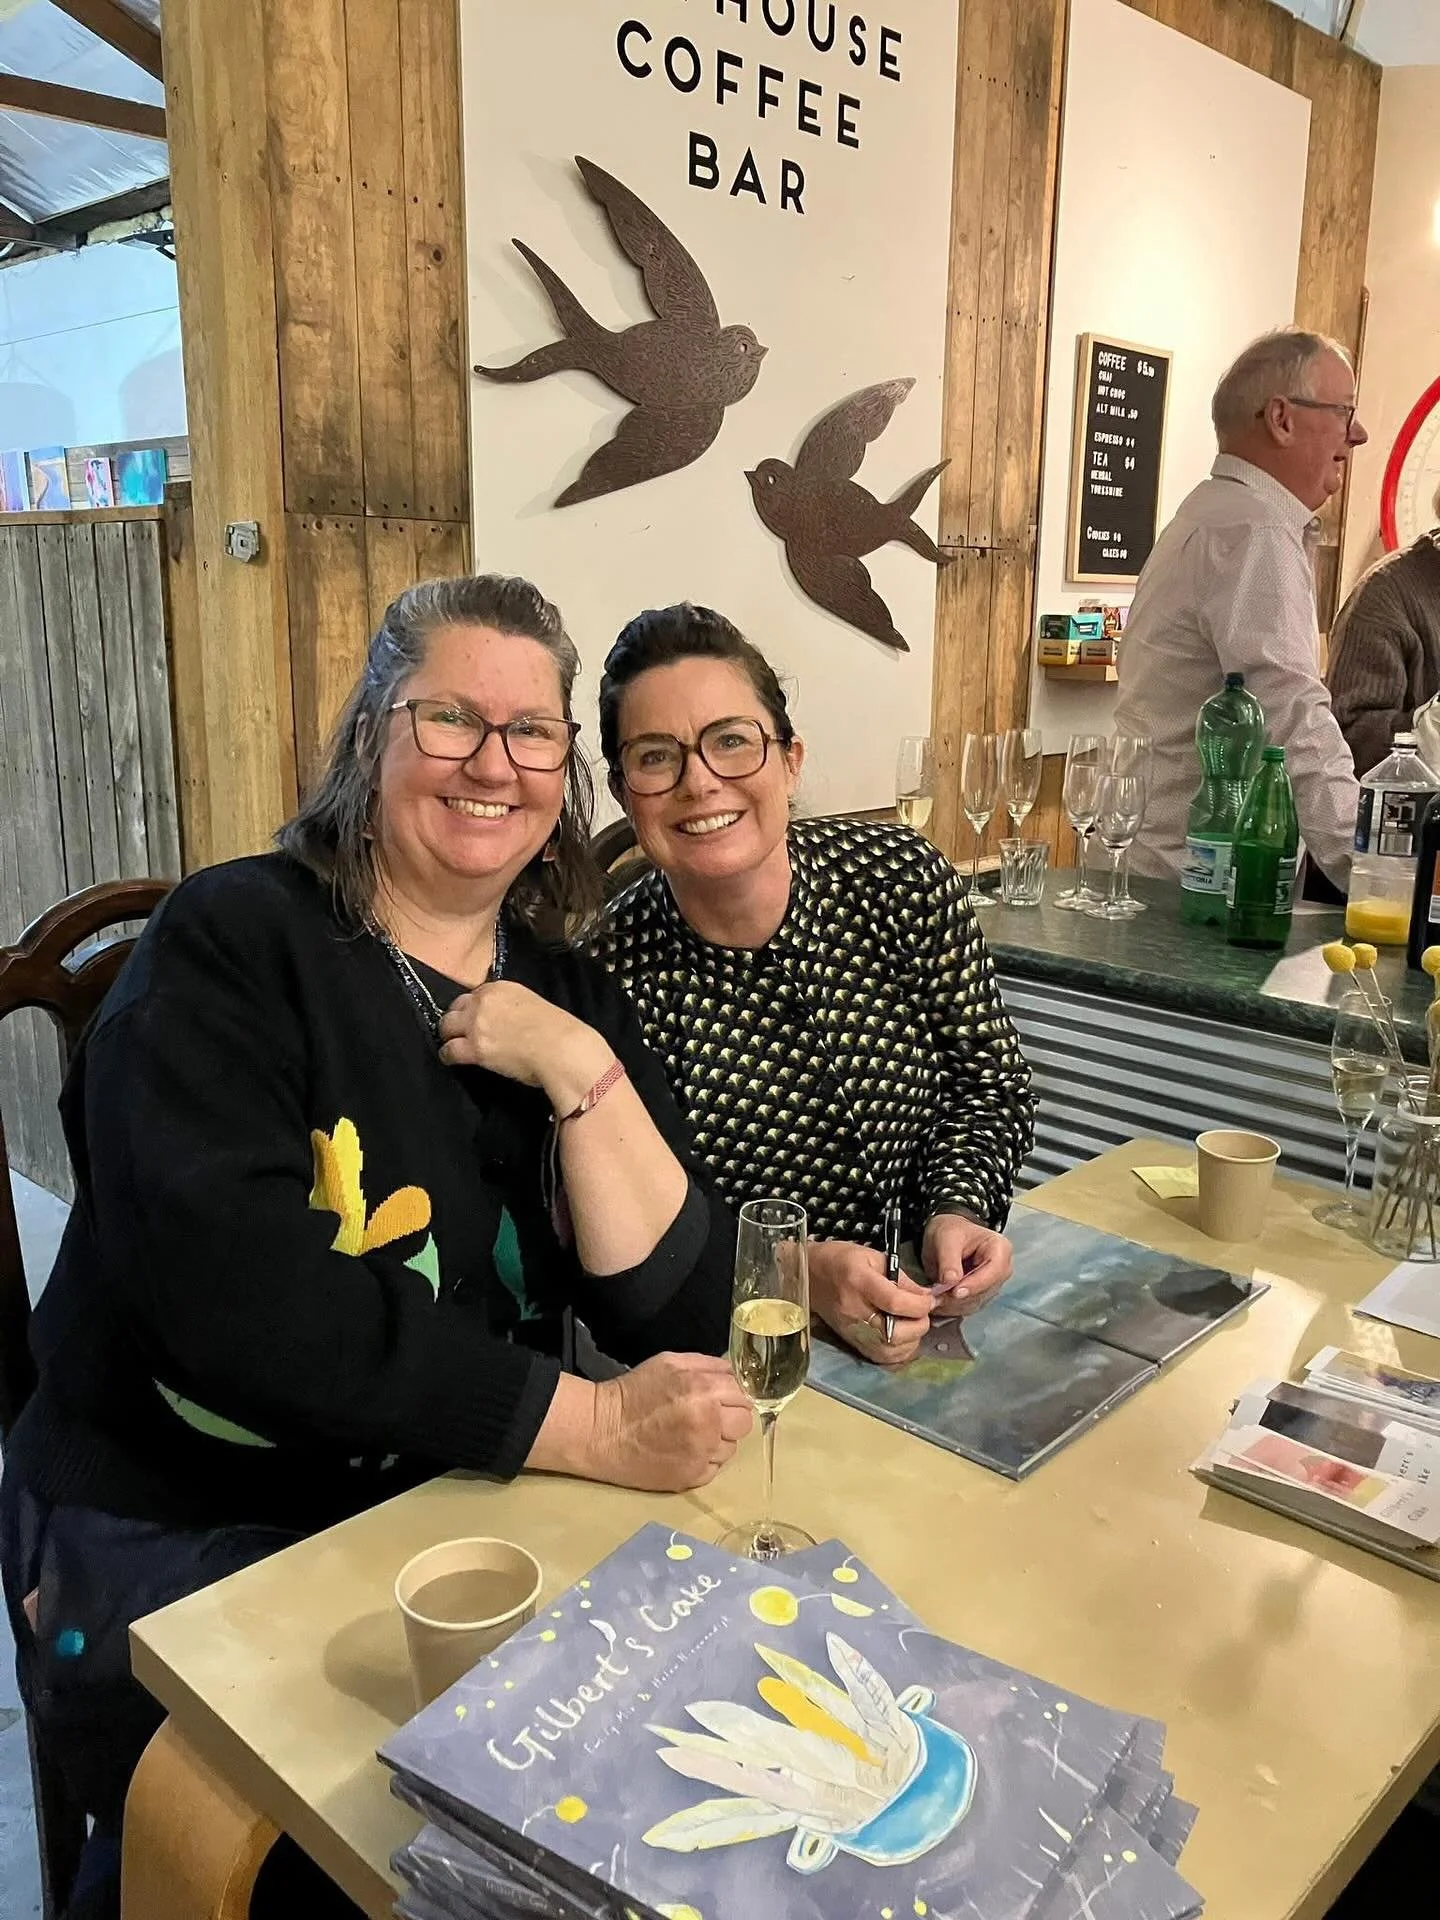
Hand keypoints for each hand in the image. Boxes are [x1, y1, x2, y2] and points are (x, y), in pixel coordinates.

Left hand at [437, 982, 610, 1108]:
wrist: (562, 1049)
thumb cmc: (559, 1031)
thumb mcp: (534, 1005)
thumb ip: (515, 1007)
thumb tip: (509, 1022)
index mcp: (502, 987)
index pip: (476, 994)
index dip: (473, 1008)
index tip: (475, 1017)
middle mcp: (484, 1001)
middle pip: (456, 1007)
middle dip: (456, 1018)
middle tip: (459, 1030)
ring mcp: (477, 1025)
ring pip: (447, 1026)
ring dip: (449, 1034)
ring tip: (451, 1043)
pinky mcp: (475, 1049)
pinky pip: (449, 1050)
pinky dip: (447, 1055)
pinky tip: (450, 1059)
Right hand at [589, 1352, 753, 1491]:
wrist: (603, 1431)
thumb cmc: (636, 1392)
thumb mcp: (671, 1363)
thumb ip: (709, 1366)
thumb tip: (736, 1375)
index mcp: (703, 1390)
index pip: (743, 1394)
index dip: (731, 1395)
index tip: (718, 1397)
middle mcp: (708, 1423)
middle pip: (744, 1422)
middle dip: (729, 1417)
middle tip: (708, 1416)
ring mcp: (702, 1454)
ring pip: (732, 1447)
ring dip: (718, 1440)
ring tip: (691, 1434)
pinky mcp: (693, 1477)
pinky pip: (715, 1467)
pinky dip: (704, 1459)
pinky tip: (683, 1450)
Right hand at [808, 1239, 931, 1368]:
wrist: (811, 1275)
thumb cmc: (841, 1260)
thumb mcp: (873, 1256)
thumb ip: (902, 1277)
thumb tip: (926, 1296)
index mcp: (860, 1282)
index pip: (895, 1302)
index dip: (920, 1305)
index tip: (930, 1300)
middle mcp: (855, 1310)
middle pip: (894, 1332)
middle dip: (918, 1325)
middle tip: (922, 1314)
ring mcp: (852, 1330)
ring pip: (889, 1350)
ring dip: (911, 1341)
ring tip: (913, 1325)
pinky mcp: (851, 1341)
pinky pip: (881, 1357)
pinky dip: (898, 1352)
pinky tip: (902, 1338)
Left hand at [922, 1211, 1011, 1316]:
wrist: (946, 1238)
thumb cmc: (950, 1232)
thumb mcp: (946, 1239)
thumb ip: (949, 1260)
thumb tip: (951, 1281)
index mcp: (1000, 1249)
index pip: (994, 1272)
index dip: (975, 1284)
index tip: (955, 1291)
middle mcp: (1001, 1269)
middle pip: (985, 1291)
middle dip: (960, 1296)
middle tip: (936, 1295)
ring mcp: (992, 1284)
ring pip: (976, 1302)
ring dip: (954, 1304)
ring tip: (934, 1296)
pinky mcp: (981, 1295)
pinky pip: (968, 1307)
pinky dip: (952, 1307)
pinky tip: (939, 1300)